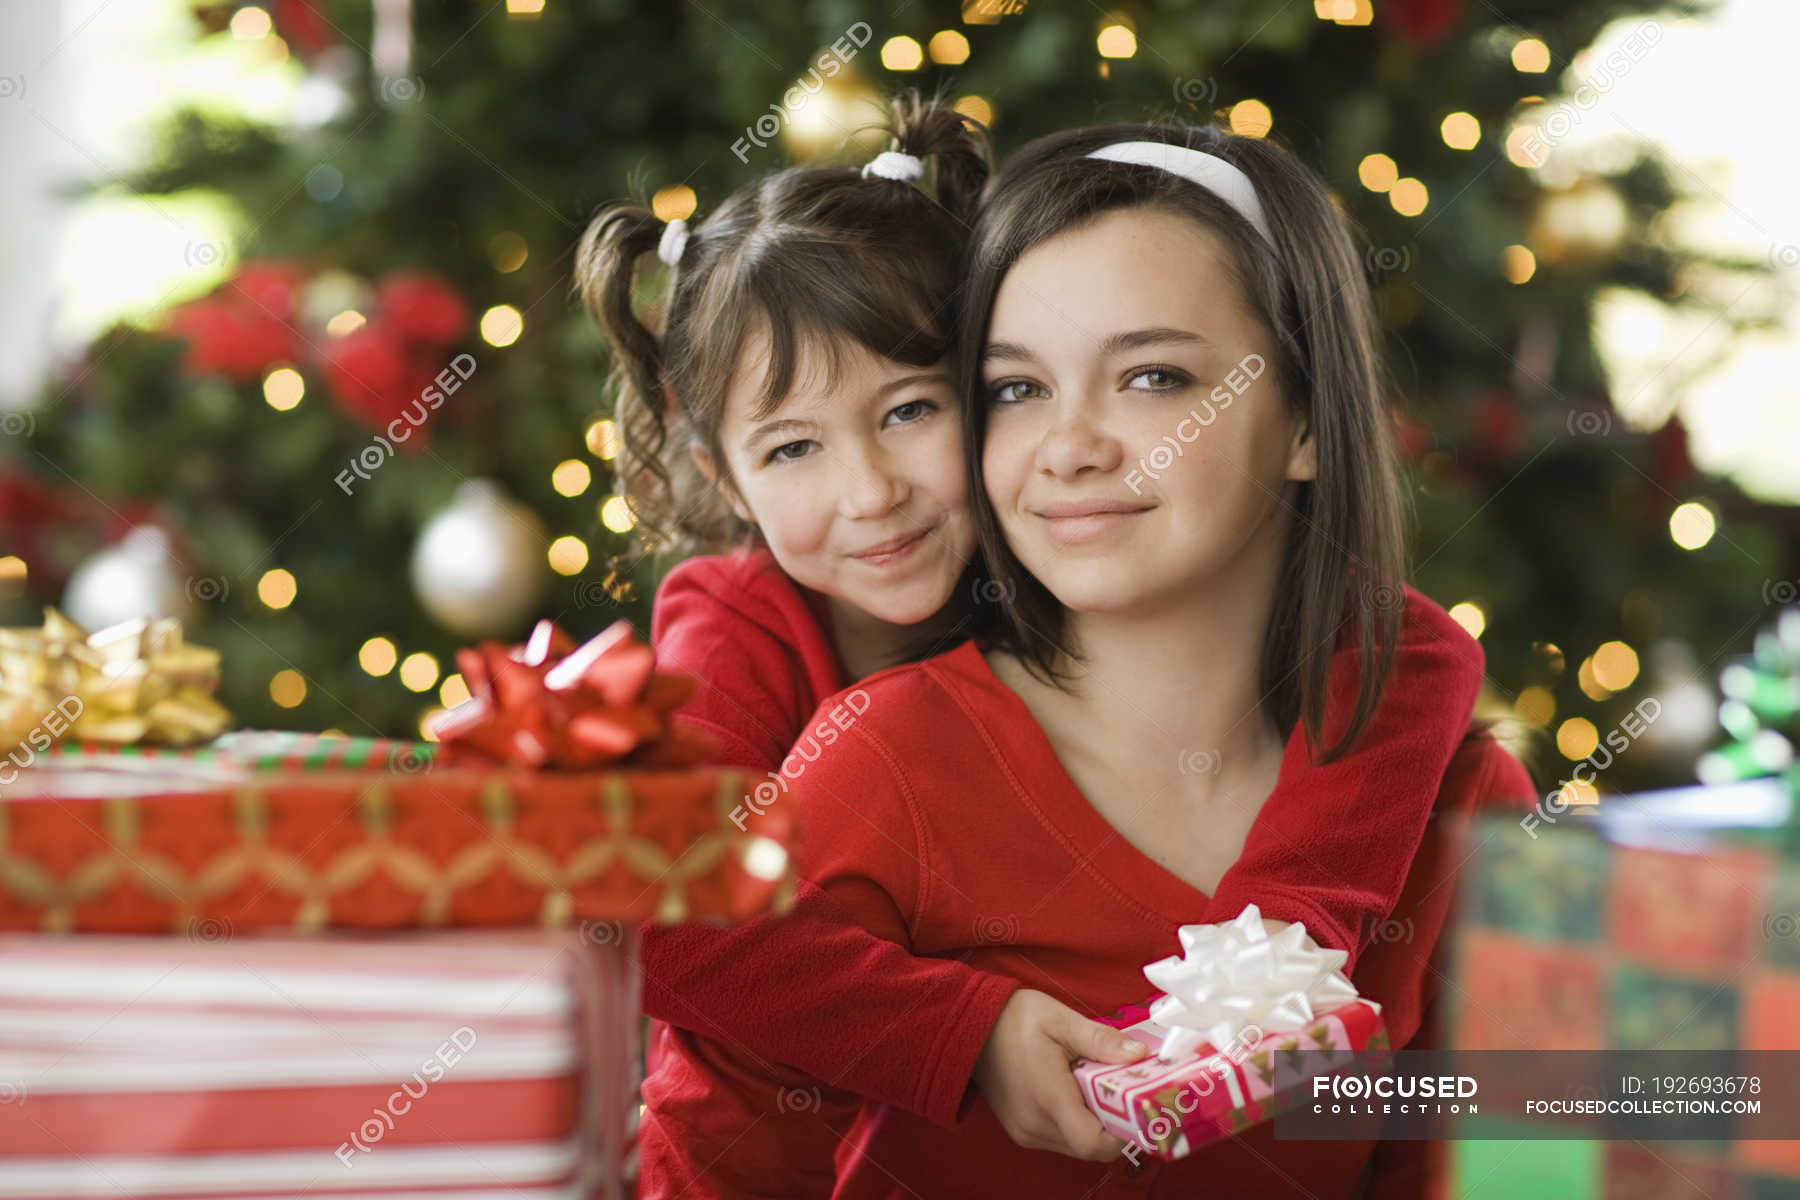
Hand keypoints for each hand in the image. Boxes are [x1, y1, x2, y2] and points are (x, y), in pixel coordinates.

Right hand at [972, 988, 1147, 1161]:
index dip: (1123, 1133)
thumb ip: (1101, 1041)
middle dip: (1113, 1124)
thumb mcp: (1061, 1020)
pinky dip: (1076, 1123)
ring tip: (1096, 1087)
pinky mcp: (1022, 1132)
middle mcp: (1035, 1125)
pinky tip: (1075, 1093)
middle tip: (1122, 1092)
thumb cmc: (1013, 1019)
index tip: (1137, 1108)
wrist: (970, 1026)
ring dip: (1094, 1124)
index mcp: (1048, 1097)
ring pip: (1077, 1146)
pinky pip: (1061, 1139)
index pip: (1094, 1143)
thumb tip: (1139, 1054)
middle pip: (1090, 1147)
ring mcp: (1026, 1132)